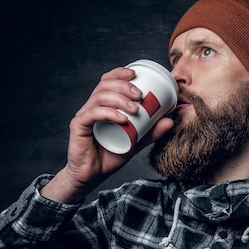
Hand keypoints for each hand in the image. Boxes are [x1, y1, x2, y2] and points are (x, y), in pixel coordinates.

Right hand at [41, 67, 173, 202]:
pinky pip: (92, 114)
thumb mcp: (136, 143)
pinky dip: (109, 113)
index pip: (108, 81)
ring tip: (135, 109)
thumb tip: (170, 120)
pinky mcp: (78, 126)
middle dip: (124, 85)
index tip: (136, 73)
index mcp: (103, 105)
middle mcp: (92, 107)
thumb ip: (151, 132)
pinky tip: (121, 118)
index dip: (120, 73)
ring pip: (100, 97)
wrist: (92, 176)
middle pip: (105, 85)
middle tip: (140, 95)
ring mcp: (84, 115)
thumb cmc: (110, 156)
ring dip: (119, 99)